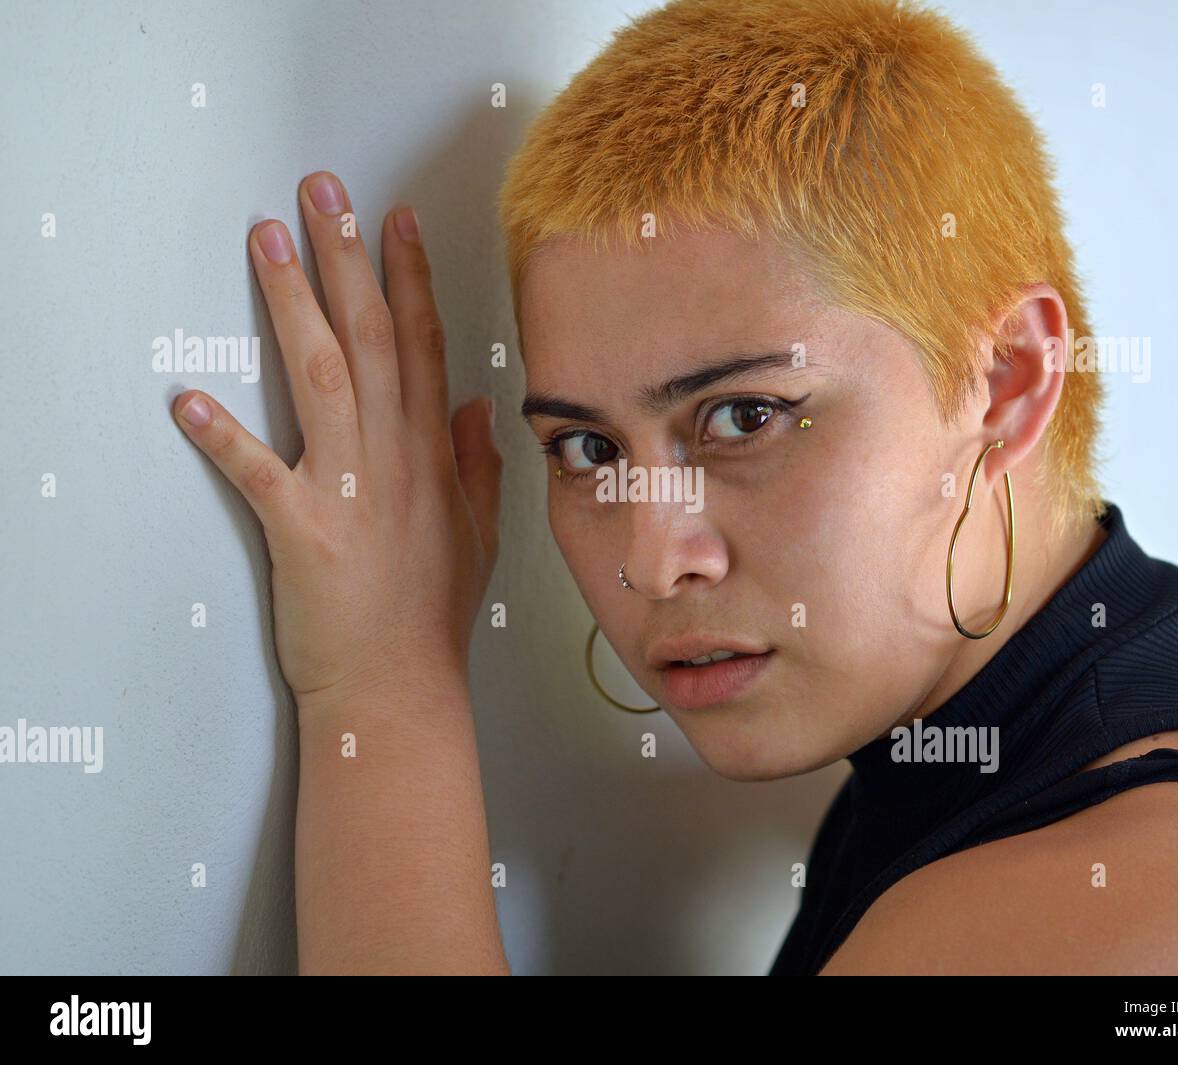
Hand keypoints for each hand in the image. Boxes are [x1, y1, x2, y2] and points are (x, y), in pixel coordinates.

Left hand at [171, 171, 500, 705]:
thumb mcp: (478, 534)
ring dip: (291, 304)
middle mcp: (394, 457)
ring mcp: (350, 489)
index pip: (422, 346)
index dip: (408, 277)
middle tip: (324, 192)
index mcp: (432, 454)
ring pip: (320, 377)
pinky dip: (223, 437)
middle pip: (369, 338)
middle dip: (346, 258)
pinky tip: (186, 399)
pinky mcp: (301, 529)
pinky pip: (258, 472)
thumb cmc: (431, 614)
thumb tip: (475, 405)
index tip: (394, 221)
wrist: (400, 687)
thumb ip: (477, 465)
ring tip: (266, 241)